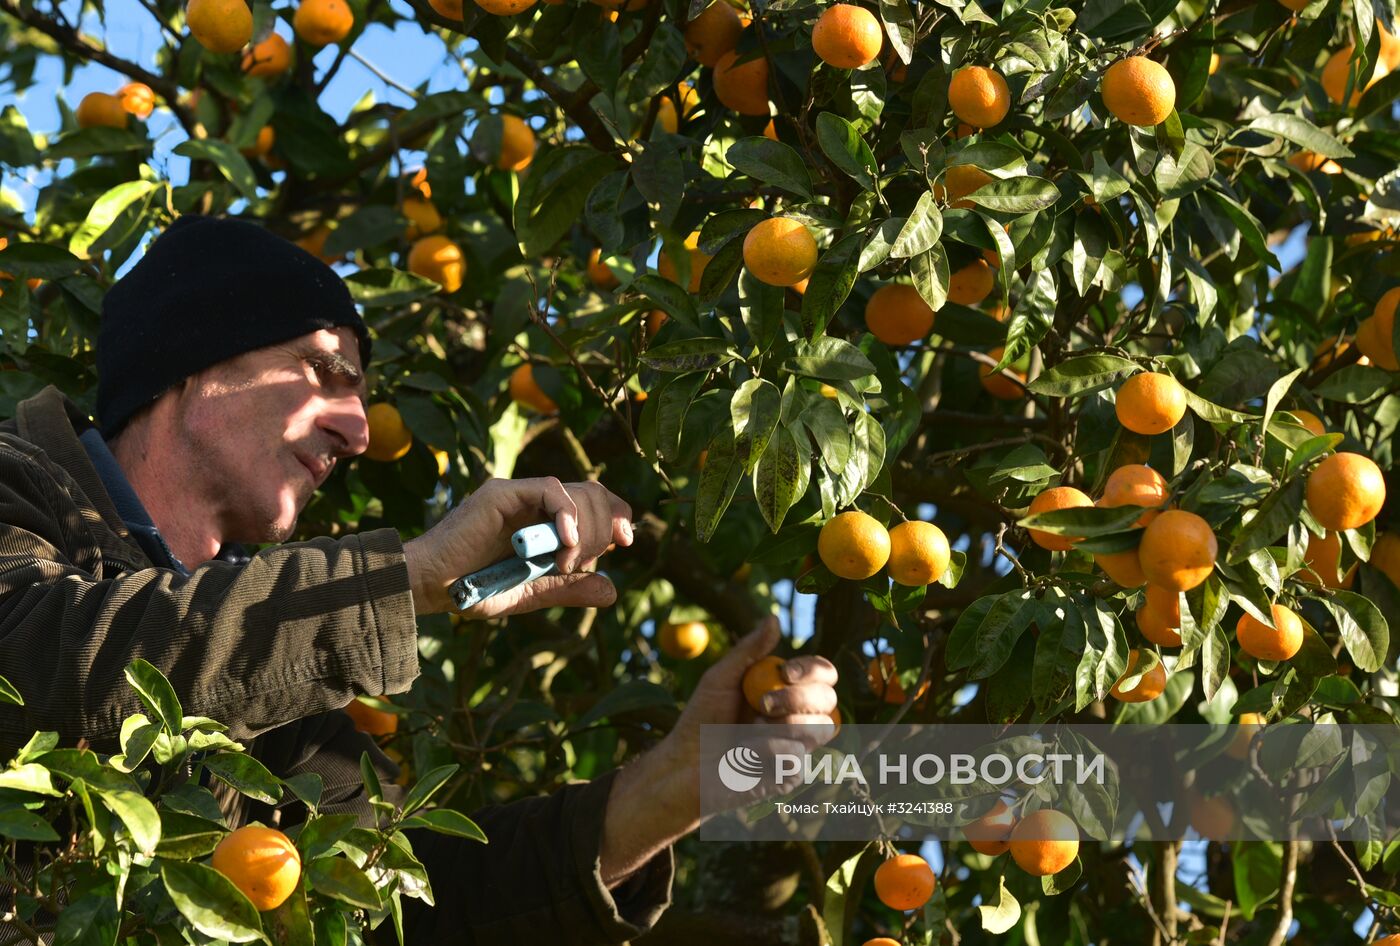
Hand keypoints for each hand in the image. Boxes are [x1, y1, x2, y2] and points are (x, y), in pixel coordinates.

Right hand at [402, 477, 632, 615]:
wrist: (430, 587)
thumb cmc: (473, 589)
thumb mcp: (531, 593)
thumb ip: (570, 589)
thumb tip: (613, 590)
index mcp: (546, 521)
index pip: (596, 503)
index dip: (617, 517)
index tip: (624, 542)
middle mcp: (535, 502)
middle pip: (595, 495)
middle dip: (601, 529)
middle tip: (576, 563)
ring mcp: (519, 494)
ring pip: (579, 491)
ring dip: (584, 529)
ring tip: (564, 563)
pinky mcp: (503, 492)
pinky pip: (551, 490)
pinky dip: (567, 515)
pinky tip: (565, 545)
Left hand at [599, 616, 839, 885]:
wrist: (682, 765)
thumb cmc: (700, 719)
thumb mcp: (720, 679)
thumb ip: (749, 650)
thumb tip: (774, 618)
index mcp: (786, 690)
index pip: (822, 674)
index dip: (812, 670)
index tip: (785, 673)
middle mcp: (797, 717)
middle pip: (828, 701)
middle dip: (798, 699)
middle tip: (762, 705)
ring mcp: (796, 747)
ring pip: (820, 729)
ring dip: (781, 727)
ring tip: (747, 732)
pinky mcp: (788, 776)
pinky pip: (798, 759)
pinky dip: (769, 753)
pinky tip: (745, 757)